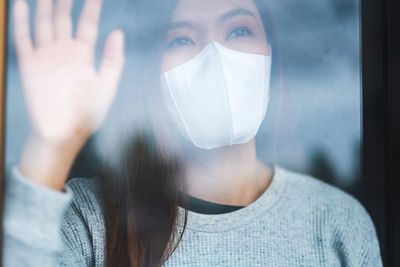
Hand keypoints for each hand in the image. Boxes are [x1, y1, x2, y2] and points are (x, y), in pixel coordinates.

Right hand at [13, 0, 124, 145]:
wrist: (63, 133)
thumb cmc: (88, 113)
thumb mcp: (107, 86)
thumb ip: (112, 59)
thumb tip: (118, 32)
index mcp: (84, 56)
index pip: (87, 24)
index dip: (91, 7)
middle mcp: (64, 51)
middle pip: (64, 18)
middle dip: (65, 0)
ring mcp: (46, 56)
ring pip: (44, 23)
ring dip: (45, 5)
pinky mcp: (29, 65)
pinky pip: (23, 39)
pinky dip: (20, 21)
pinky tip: (21, 4)